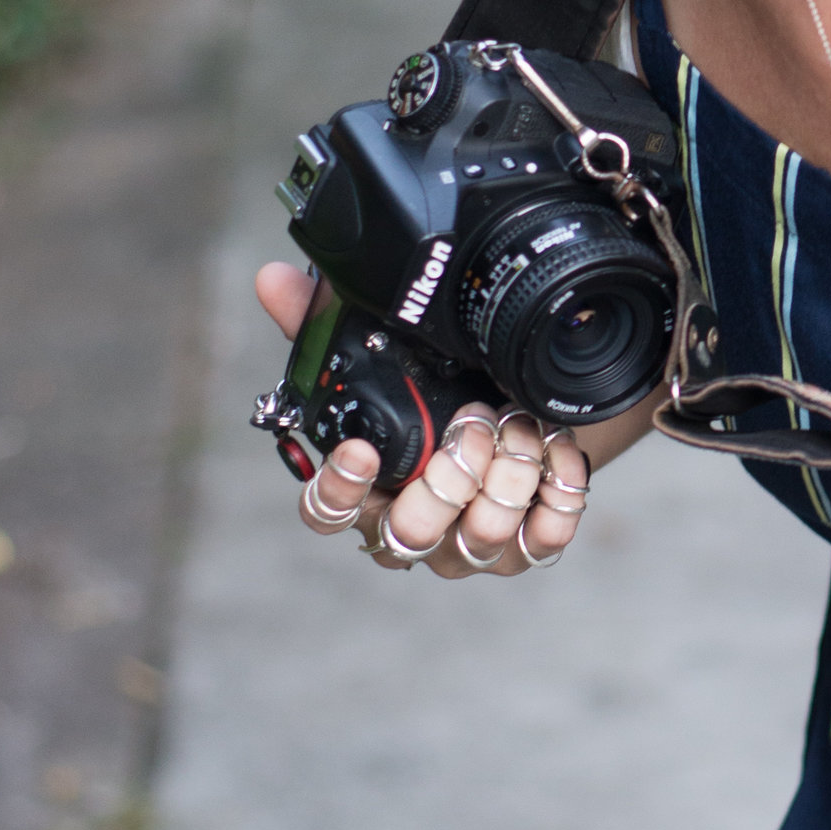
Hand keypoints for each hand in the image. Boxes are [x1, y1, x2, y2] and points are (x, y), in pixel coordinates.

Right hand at [255, 264, 590, 582]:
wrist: (519, 413)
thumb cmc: (438, 397)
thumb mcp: (388, 360)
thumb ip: (327, 325)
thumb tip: (273, 281)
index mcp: (367, 489)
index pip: (328, 513)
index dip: (340, 489)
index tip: (360, 451)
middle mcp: (411, 528)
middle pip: (411, 531)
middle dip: (448, 473)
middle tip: (473, 420)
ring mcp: (466, 546)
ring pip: (480, 535)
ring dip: (508, 470)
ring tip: (520, 421)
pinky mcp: (523, 548)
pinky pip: (542, 536)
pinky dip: (557, 487)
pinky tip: (557, 447)